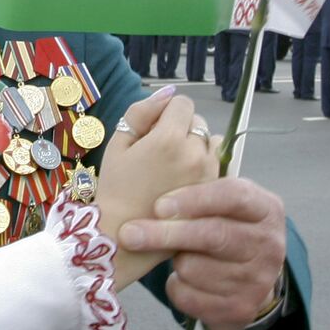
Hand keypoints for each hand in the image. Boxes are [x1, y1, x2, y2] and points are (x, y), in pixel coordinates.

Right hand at [95, 89, 218, 289]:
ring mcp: (209, 172)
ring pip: (209, 140)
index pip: (181, 103)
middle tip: (157, 153)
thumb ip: (141, 112)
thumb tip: (167, 93)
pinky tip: (181, 180)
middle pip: (196, 121)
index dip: (163, 113)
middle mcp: (195, 152)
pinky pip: (214, 162)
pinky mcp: (215, 189)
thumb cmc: (115, 188)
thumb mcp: (118, 145)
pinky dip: (201, 164)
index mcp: (169, 138)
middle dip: (179, 128)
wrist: (124, 236)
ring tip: (171, 167)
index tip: (149, 132)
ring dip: (194, 145)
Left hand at [118, 177, 287, 329]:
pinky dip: (176, 287)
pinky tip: (186, 281)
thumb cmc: (224, 229)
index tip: (159, 206)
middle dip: (166, 234)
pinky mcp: (240, 309)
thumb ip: (194, 196)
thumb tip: (150, 202)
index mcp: (266, 209)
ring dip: (176, 263)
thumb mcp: (221, 205)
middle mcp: (269, 245)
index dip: (194, 199)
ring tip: (183, 258)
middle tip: (129, 234)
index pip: (233, 197)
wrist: (250, 278)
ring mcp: (258, 280)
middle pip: (212, 235)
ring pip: (194, 268)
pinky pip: (188, 297)